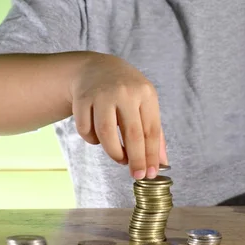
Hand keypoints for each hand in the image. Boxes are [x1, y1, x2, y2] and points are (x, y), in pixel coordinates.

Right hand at [69, 52, 166, 179]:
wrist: (96, 68)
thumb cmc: (126, 91)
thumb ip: (154, 132)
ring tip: (119, 157)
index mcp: (145, 93)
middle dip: (135, 160)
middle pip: (132, 134)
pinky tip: (99, 138)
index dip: (151, 155)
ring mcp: (102, 94)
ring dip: (113, 153)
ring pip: (106, 134)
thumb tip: (162, 163)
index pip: (152, 130)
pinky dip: (92, 140)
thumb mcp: (145, 102)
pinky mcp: (82, 99)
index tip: (150, 174)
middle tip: (136, 176)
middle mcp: (125, 92)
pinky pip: (86, 130)